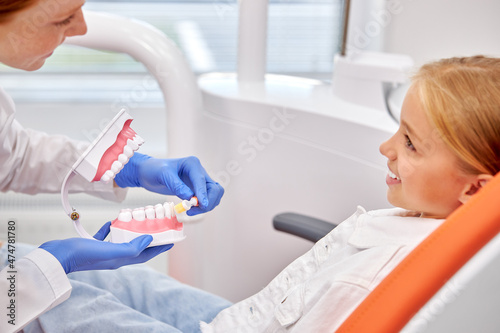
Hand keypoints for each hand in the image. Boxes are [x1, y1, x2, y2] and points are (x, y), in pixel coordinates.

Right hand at [39, 222, 172, 273]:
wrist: (58, 256)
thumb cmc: (83, 254)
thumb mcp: (111, 251)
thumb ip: (131, 247)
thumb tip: (149, 239)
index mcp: (121, 260)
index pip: (146, 254)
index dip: (160, 247)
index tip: (173, 239)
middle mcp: (114, 257)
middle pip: (137, 247)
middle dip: (149, 238)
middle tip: (159, 226)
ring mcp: (103, 252)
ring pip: (122, 240)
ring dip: (131, 231)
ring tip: (138, 220)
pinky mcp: (92, 245)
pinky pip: (106, 236)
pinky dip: (111, 228)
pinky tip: (113, 221)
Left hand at [114, 153, 223, 214]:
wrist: (149, 173)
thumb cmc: (154, 170)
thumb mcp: (163, 176)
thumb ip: (176, 185)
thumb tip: (190, 197)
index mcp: (192, 164)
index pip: (201, 181)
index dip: (203, 194)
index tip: (202, 205)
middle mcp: (199, 171)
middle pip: (214, 189)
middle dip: (208, 201)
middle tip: (192, 211)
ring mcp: (200, 180)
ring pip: (214, 195)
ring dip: (207, 205)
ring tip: (190, 211)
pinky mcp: (198, 189)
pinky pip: (208, 199)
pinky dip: (203, 206)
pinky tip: (191, 209)